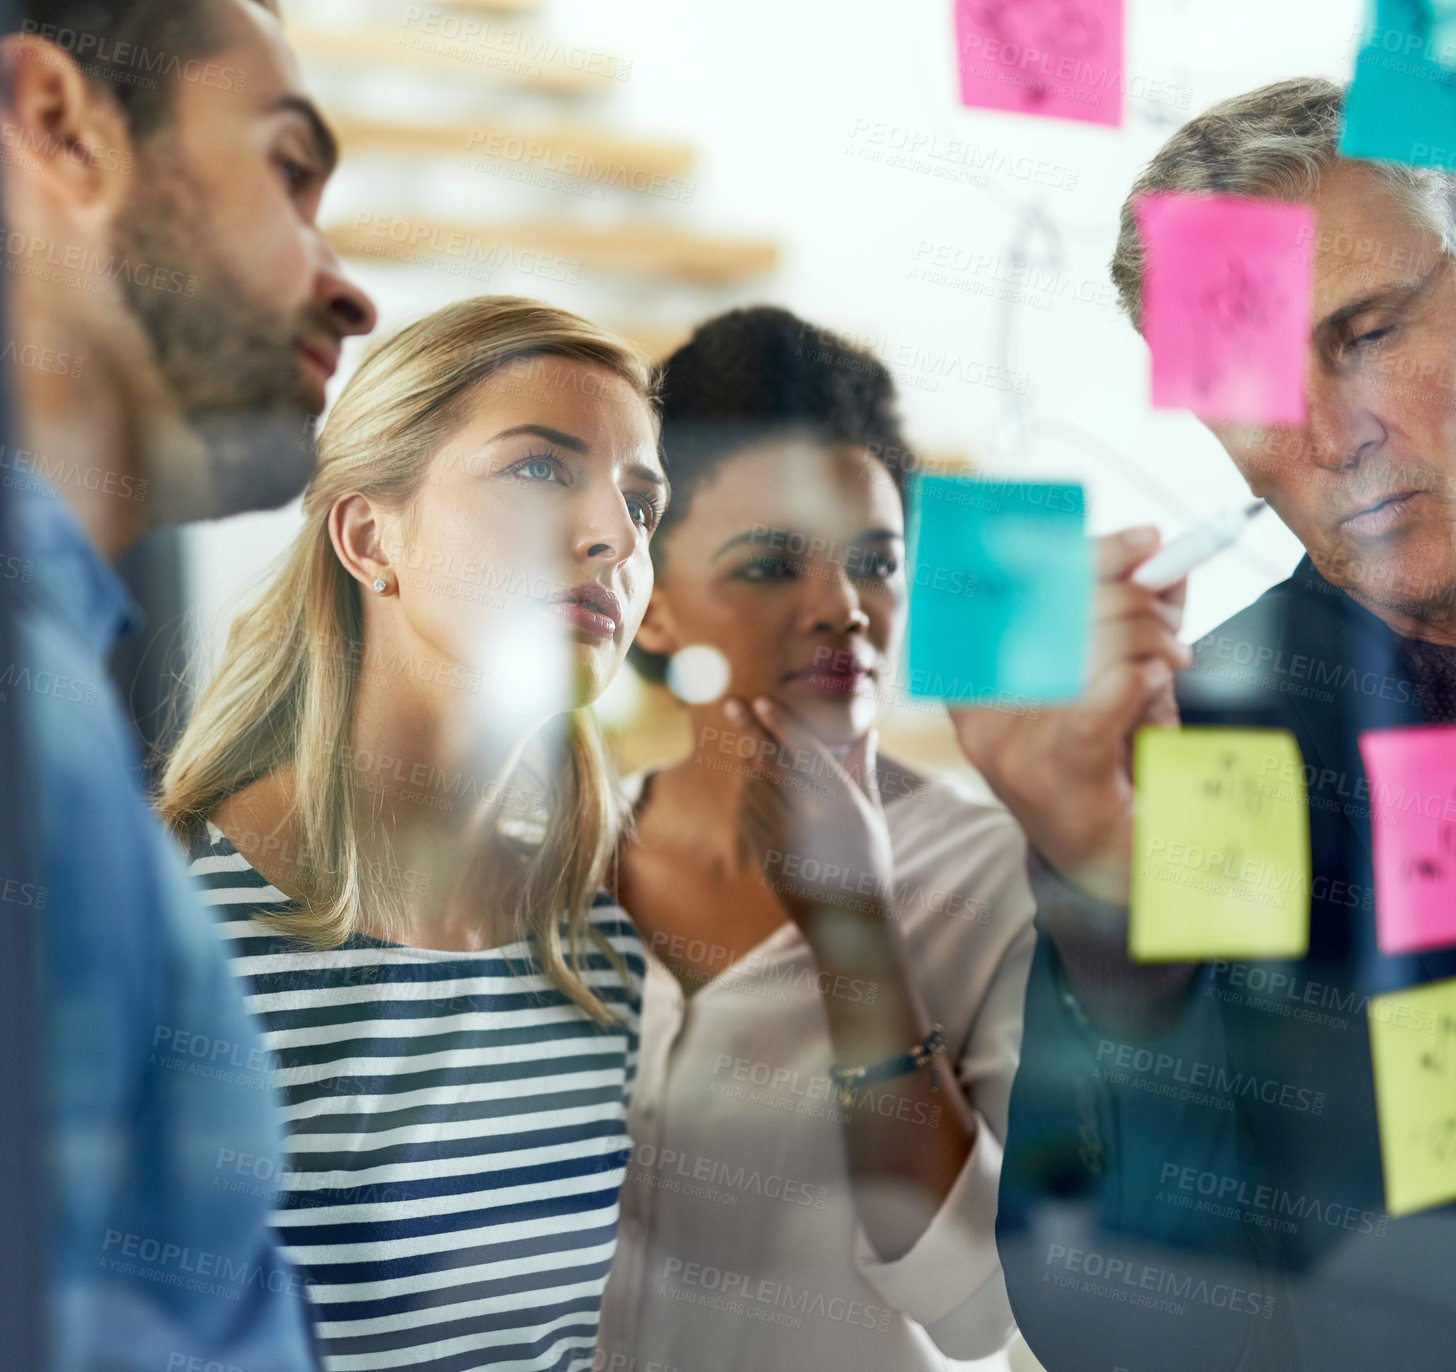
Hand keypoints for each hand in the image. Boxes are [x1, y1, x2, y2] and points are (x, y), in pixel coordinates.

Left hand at [722, 696, 894, 927]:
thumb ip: (861, 771)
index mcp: (839, 801)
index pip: (803, 750)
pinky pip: (746, 809)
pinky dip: (746, 790)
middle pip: (769, 759)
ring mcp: (781, 834)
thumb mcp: (871, 816)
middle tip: (731, 703)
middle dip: (748, 727)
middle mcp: (807, 814)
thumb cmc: (868, 864)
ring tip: (750, 743)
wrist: (846, 923)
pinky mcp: (763, 851)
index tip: (762, 701)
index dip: (780, 722)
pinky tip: (754, 783)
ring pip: (754, 782)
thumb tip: (866, 731)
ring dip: (749, 759)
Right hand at [948, 527, 1189, 904]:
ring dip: (1149, 642)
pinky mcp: (1055, 778)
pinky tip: (1156, 682)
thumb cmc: (1106, 772)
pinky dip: (1138, 681)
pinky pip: (1096, 705)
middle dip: (1133, 601)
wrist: (1111, 871)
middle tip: (1172, 625)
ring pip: (1086, 651)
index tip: (1145, 540)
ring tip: (1172, 662)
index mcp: (976, 677)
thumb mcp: (1116, 684)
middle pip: (1054, 612)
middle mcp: (980, 711)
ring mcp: (1011, 748)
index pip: (1013, 591)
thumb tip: (1161, 560)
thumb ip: (1133, 623)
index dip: (1078, 555)